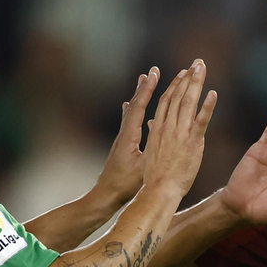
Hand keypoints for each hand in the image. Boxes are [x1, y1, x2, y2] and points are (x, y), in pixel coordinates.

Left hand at [92, 68, 158, 205]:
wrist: (105, 195)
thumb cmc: (124, 184)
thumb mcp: (142, 168)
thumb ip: (151, 151)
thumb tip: (160, 133)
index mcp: (130, 136)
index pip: (139, 107)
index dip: (147, 90)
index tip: (155, 74)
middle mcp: (124, 133)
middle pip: (135, 104)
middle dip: (144, 87)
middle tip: (152, 71)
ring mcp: (122, 138)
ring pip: (132, 111)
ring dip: (139, 95)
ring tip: (143, 81)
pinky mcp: (123, 144)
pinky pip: (130, 120)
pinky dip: (134, 109)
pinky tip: (130, 106)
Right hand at [142, 60, 216, 195]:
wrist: (159, 189)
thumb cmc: (156, 175)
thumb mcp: (153, 151)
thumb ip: (156, 135)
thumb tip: (154, 125)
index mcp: (158, 128)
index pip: (167, 100)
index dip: (175, 85)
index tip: (183, 73)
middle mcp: (168, 126)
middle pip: (178, 95)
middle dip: (188, 77)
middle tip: (197, 62)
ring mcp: (179, 133)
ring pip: (188, 102)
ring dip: (196, 83)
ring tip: (202, 68)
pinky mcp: (192, 143)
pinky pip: (201, 121)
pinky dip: (207, 106)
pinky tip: (213, 93)